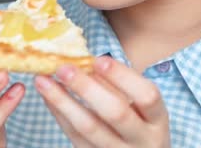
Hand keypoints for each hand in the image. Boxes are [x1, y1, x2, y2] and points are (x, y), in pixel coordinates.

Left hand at [34, 57, 169, 147]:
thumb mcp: (141, 107)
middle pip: (116, 113)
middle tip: (63, 68)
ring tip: (43, 80)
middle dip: (87, 88)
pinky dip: (59, 114)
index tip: (99, 60)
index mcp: (158, 120)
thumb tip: (87, 61)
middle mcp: (142, 140)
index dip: (123, 77)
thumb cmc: (140, 124)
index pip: (148, 96)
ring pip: (89, 128)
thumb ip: (121, 86)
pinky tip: (48, 97)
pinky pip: (75, 137)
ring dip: (63, 101)